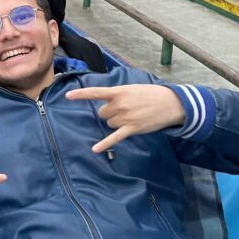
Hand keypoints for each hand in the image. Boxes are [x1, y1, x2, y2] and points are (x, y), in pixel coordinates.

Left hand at [65, 84, 185, 152]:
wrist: (171, 103)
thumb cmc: (151, 94)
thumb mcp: (132, 89)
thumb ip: (118, 94)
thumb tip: (107, 104)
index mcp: (119, 92)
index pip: (96, 92)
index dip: (81, 95)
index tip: (67, 96)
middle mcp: (120, 104)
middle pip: (102, 113)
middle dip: (110, 112)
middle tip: (126, 109)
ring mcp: (125, 117)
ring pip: (109, 124)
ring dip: (116, 122)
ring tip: (132, 116)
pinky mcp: (132, 129)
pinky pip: (114, 137)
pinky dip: (104, 144)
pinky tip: (95, 149)